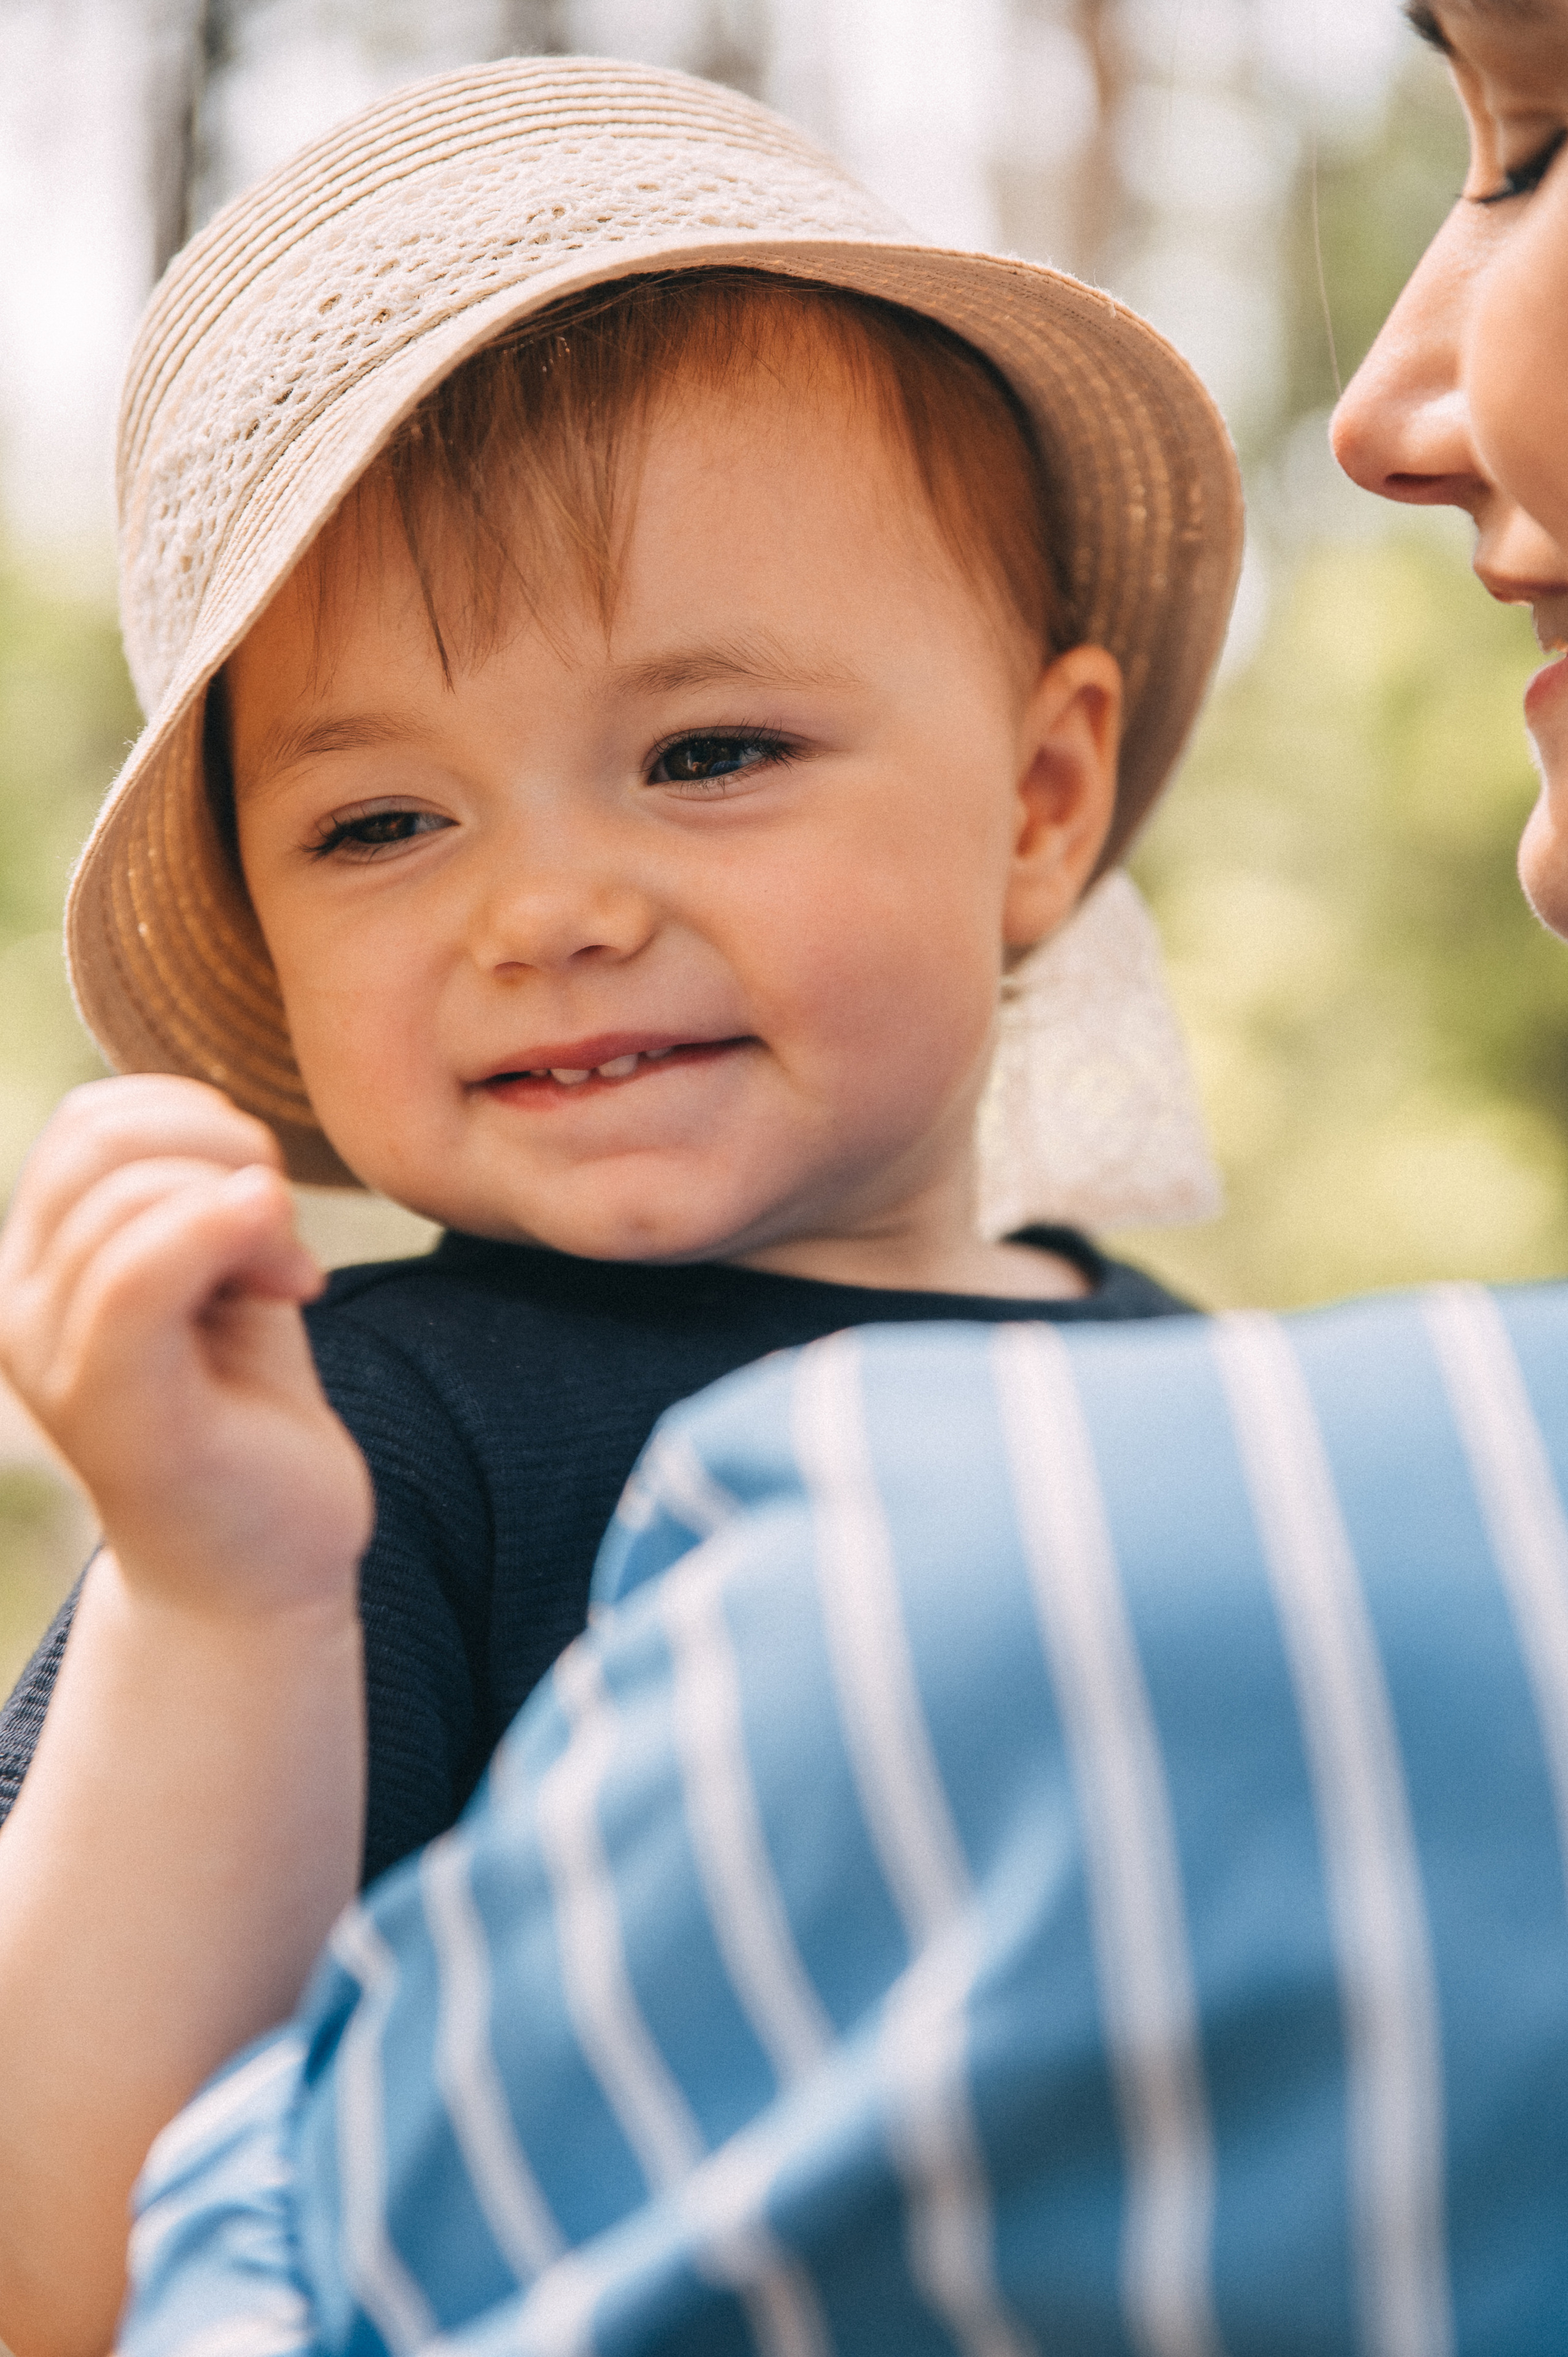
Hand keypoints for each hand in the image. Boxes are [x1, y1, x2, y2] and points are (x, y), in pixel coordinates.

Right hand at [0, 1075, 372, 1614]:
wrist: (260, 1565)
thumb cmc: (247, 1412)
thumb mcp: (223, 1272)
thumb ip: (195, 1192)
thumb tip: (208, 1120)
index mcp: (35, 1262)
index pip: (91, 1121)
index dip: (198, 1127)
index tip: (264, 1204)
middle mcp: (16, 1305)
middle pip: (103, 1138)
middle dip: (224, 1153)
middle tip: (284, 1239)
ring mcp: (48, 1360)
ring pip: (132, 1194)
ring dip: (250, 1209)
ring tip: (290, 1279)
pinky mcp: (105, 1409)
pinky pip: (139, 1273)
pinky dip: (229, 1233)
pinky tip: (300, 1280)